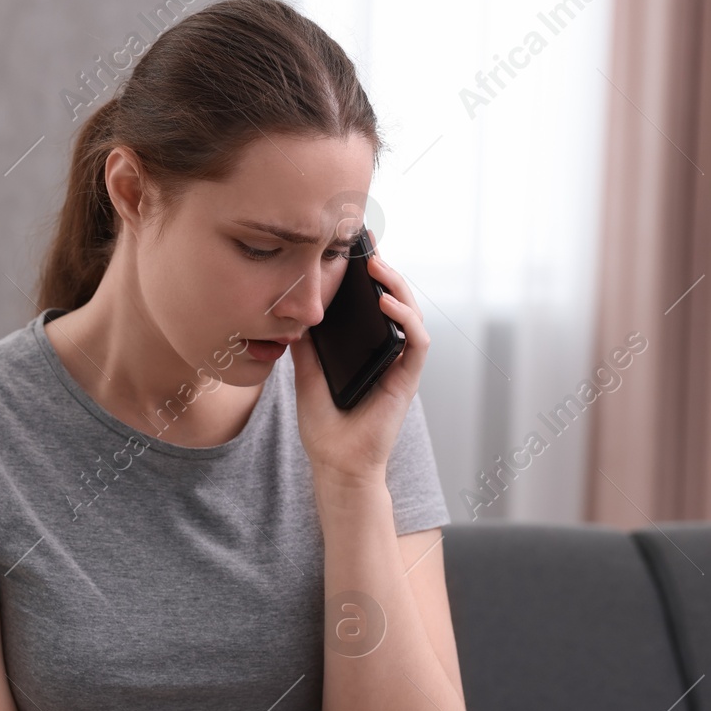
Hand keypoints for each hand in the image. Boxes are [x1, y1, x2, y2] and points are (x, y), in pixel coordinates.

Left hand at [287, 233, 430, 489]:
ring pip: (411, 312)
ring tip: (377, 266)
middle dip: (384, 270)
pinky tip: (387, 303)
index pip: (372, 302)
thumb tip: (293, 307)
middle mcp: (386, 351)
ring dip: (397, 285)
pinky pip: (417, 341)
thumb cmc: (323, 425)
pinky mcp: (407, 379)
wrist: (335, 464)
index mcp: (365, 347)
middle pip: (394, 299)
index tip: (352, 246)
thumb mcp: (305, 373)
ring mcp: (400, 363)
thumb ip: (305, 343)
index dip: (367, 275)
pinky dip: (406, 318)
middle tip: (366, 245)